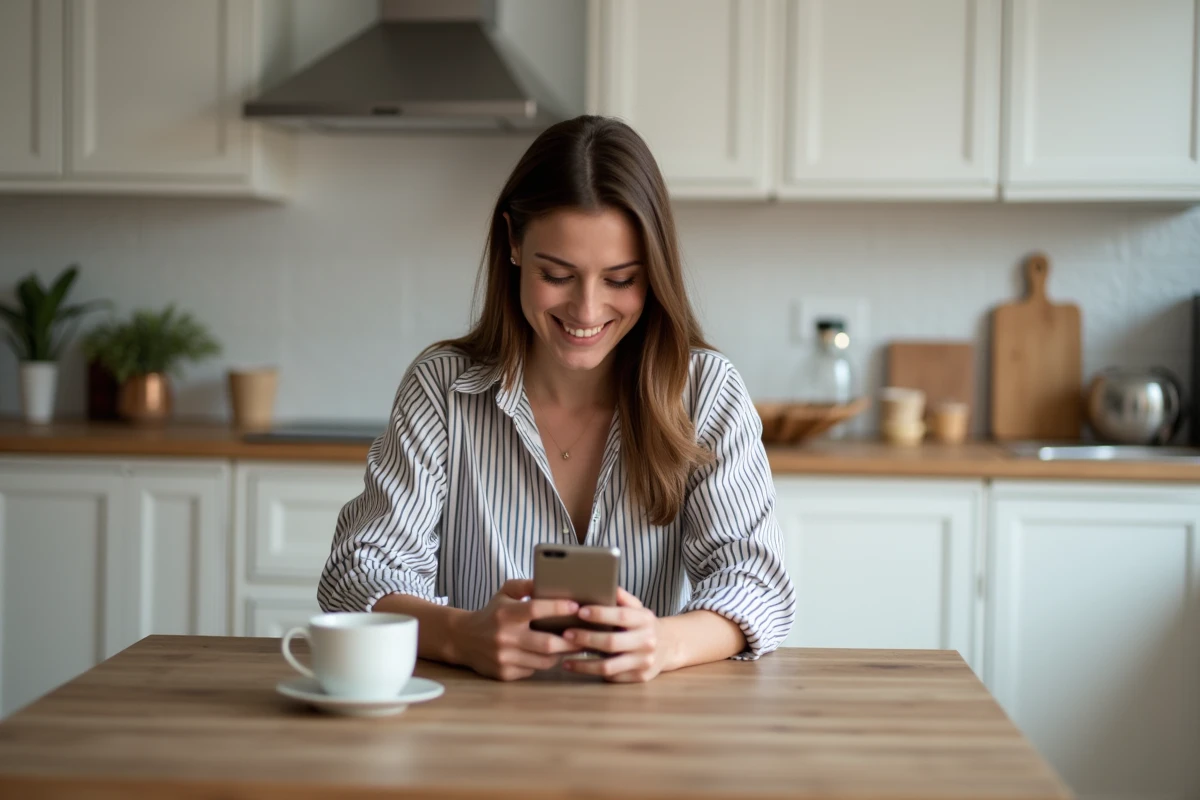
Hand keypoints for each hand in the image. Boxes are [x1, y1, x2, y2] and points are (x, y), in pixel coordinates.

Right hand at [451, 579, 581, 680]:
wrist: (463, 639)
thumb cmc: (492, 613)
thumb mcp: (505, 593)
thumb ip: (526, 585)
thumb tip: (550, 581)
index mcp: (505, 614)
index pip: (535, 609)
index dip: (558, 608)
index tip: (576, 606)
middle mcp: (504, 637)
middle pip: (547, 643)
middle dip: (571, 640)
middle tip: (586, 634)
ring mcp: (504, 658)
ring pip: (543, 661)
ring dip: (562, 654)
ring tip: (575, 646)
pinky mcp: (504, 674)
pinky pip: (533, 670)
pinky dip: (545, 663)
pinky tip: (554, 656)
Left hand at [561, 588, 669, 682]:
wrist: (670, 646)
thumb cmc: (643, 624)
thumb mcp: (638, 608)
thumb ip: (622, 598)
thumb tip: (603, 584)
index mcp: (645, 620)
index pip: (621, 616)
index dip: (600, 614)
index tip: (579, 611)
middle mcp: (647, 641)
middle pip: (611, 643)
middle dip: (586, 638)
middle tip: (566, 634)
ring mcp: (645, 662)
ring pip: (609, 667)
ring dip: (584, 664)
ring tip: (565, 660)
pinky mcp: (640, 677)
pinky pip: (613, 678)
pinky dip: (593, 673)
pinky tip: (579, 667)